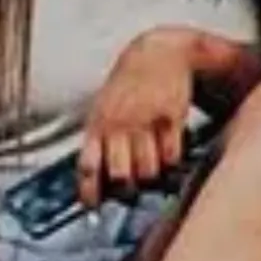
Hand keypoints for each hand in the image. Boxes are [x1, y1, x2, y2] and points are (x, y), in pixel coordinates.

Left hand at [79, 29, 203, 203]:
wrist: (159, 52)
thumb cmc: (128, 86)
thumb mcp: (104, 109)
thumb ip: (100, 142)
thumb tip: (96, 181)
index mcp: (98, 124)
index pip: (88, 167)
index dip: (90, 193)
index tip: (93, 208)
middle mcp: (119, 125)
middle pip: (122, 177)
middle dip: (128, 191)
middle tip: (133, 190)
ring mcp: (145, 122)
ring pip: (149, 172)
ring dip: (153, 179)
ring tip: (154, 172)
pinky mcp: (171, 119)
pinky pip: (172, 156)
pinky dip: (172, 164)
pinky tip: (170, 157)